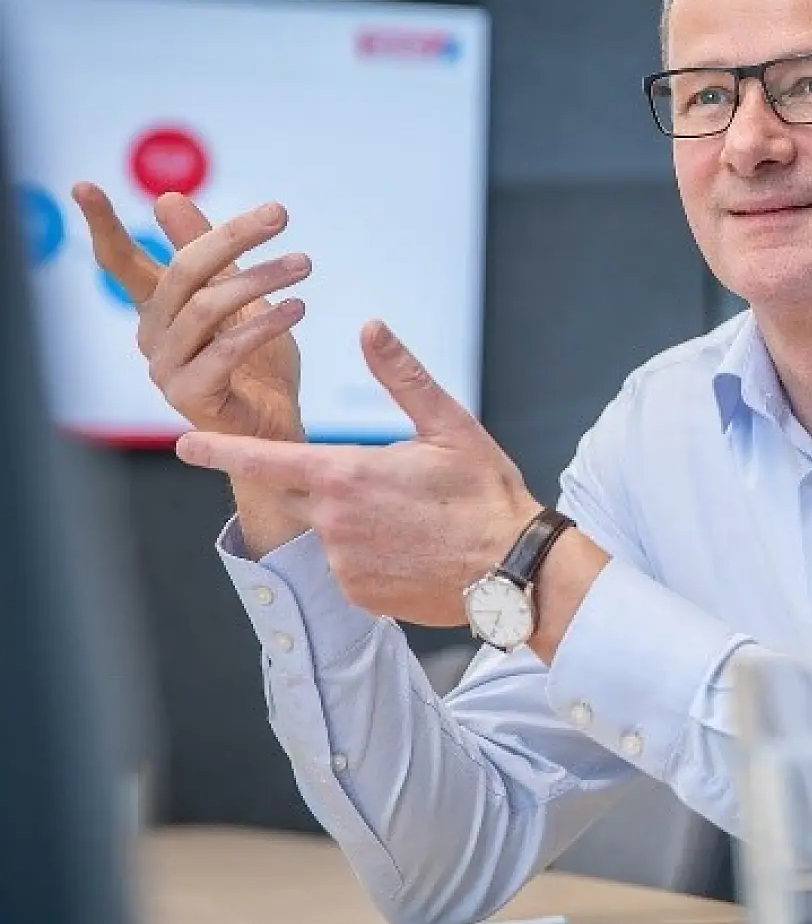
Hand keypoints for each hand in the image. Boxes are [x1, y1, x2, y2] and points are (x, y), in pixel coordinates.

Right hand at [73, 182, 307, 443]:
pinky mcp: (191, 396)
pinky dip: (265, 324)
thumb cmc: (258, 363)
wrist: (277, 426)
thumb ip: (209, 253)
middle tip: (280, 214)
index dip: (101, 225)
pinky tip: (297, 308)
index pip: (120, 262)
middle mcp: (153, 336)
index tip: (83, 185)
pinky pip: (226, 350)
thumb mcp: (238, 297)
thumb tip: (168, 198)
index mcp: (158, 310)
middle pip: (182, 273)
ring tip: (303, 264)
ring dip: (260, 279)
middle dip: (232, 237)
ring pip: (206, 308)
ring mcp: (167, 368)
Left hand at [173, 321, 541, 627]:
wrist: (513, 570)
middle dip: (331, 485)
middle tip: (387, 488)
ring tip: (419, 522)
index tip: (185, 444)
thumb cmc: (486, 494)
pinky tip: (418, 550)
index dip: (220, 450)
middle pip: (300, 495)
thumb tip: (371, 327)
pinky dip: (375, 557)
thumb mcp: (450, 426)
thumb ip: (402, 376)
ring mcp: (343, 564)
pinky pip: (350, 569)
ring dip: (360, 523)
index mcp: (346, 474)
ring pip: (331, 533)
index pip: (265, 459)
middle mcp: (333, 523)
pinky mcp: (359, 595)